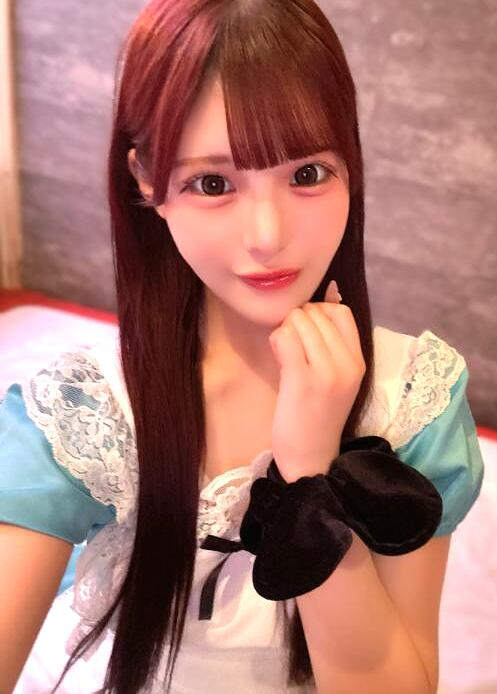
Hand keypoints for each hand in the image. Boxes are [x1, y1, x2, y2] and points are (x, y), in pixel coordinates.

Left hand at [268, 280, 365, 481]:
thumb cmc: (318, 415)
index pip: (340, 312)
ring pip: (299, 321)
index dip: (318, 313)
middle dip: (297, 321)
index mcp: (358, 361)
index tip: (307, 335)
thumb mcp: (336, 375)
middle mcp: (347, 363)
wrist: (310, 457)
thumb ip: (333, 337)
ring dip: (285, 331)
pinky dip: (277, 340)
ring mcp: (326, 371)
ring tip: (286, 355)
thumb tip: (332, 289)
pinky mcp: (302, 379)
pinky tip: (279, 358)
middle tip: (292, 348)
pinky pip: (285, 337)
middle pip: (316, 313)